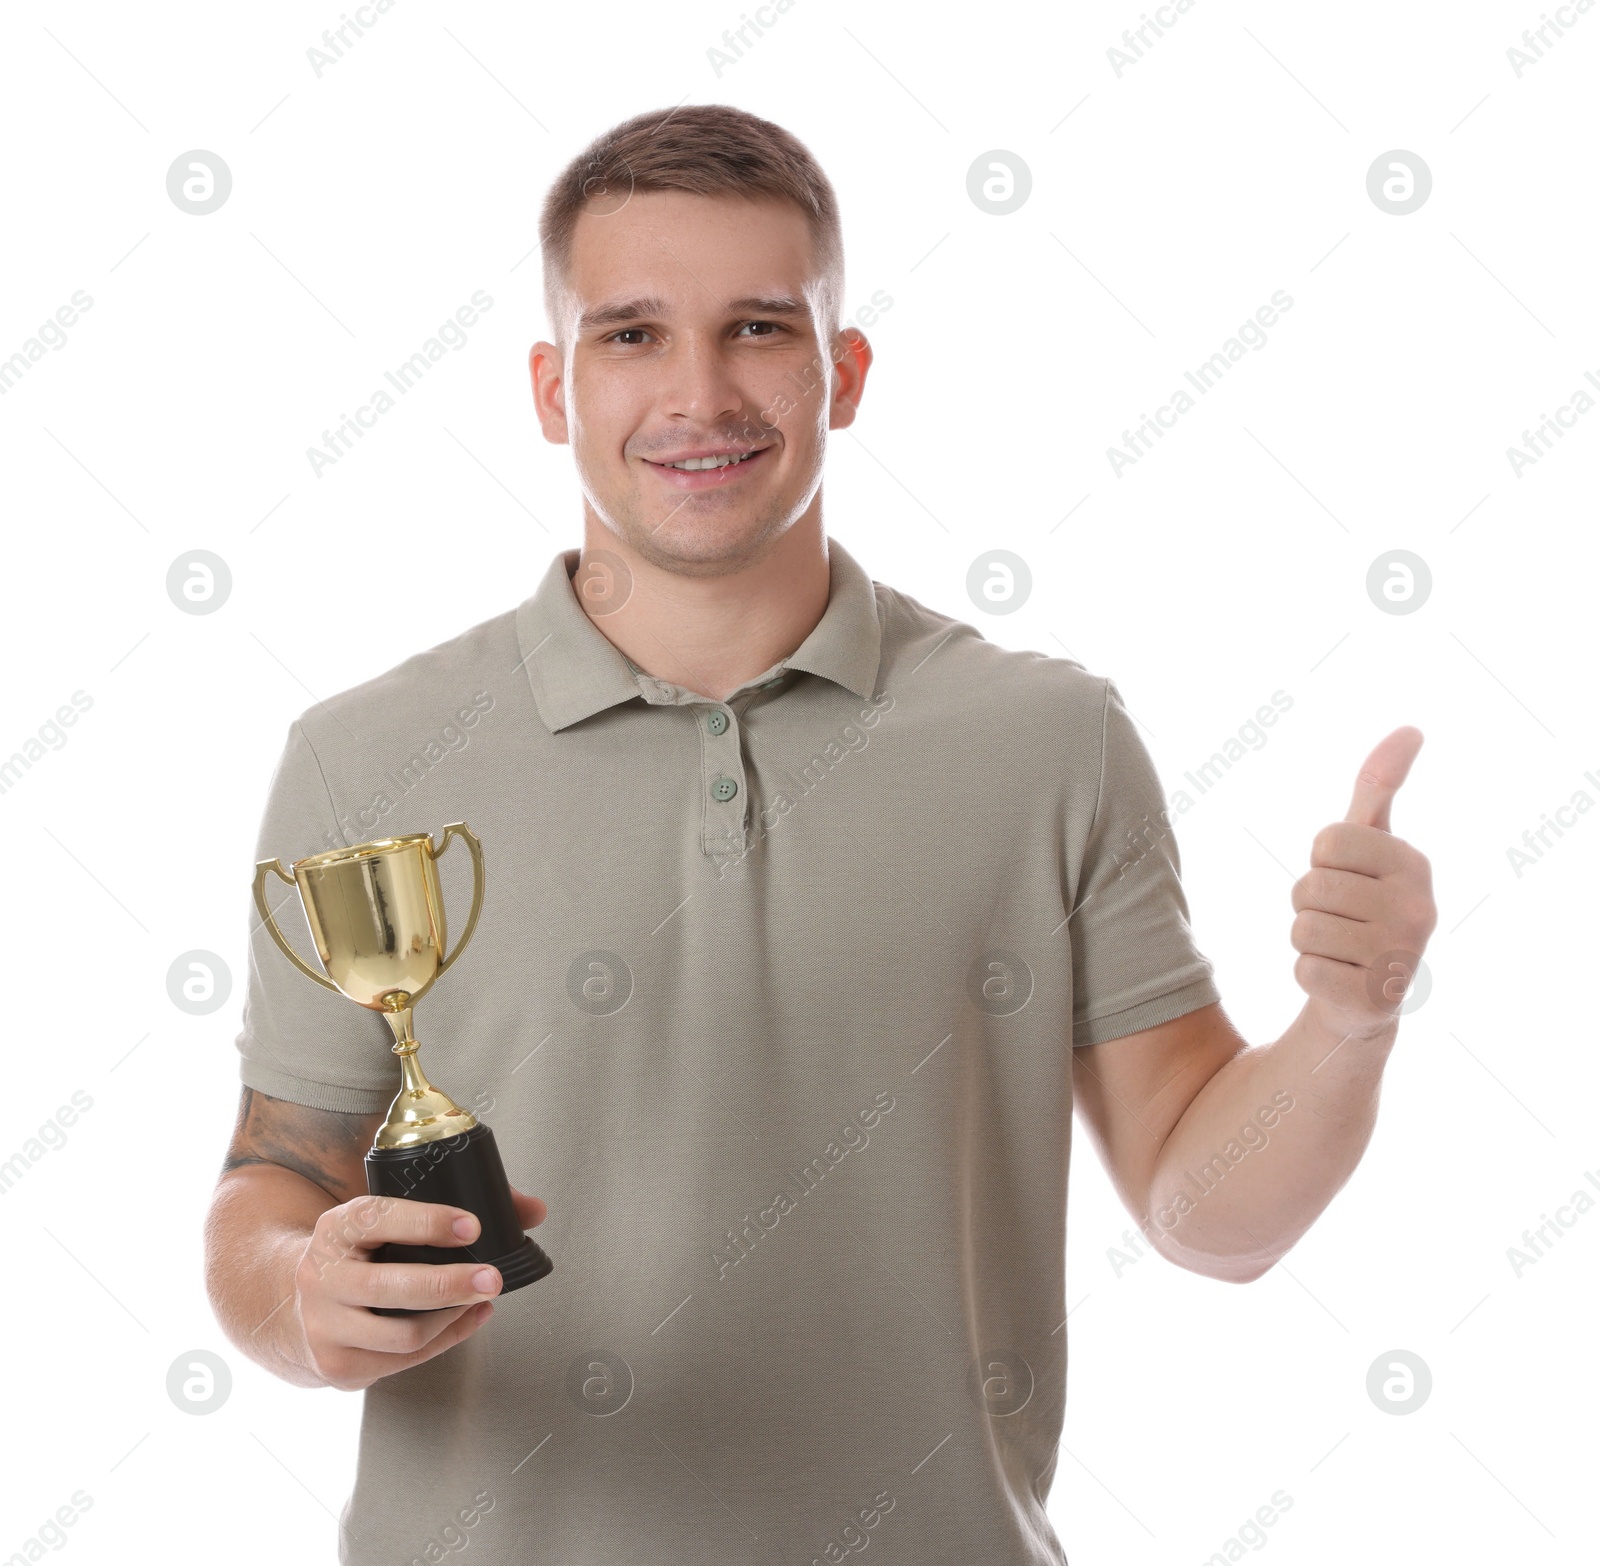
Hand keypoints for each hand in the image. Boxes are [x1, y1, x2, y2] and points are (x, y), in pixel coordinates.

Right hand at [291, 1186, 547, 1390]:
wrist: (296, 1302)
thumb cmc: (361, 1252)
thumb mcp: (388, 1218)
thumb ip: (459, 1208)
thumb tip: (533, 1210)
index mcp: (337, 1228)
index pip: (379, 1219)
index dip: (428, 1222)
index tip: (472, 1226)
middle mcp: (323, 1277)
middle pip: (390, 1286)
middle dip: (450, 1283)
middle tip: (492, 1277)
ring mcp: (326, 1326)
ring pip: (403, 1333)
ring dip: (452, 1317)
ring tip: (482, 1296)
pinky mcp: (338, 1366)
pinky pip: (404, 1361)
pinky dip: (446, 1340)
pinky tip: (468, 1318)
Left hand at [1290, 726, 1436, 1039]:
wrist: (1368, 992)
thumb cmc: (1363, 903)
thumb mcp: (1371, 843)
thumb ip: (1379, 786)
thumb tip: (1411, 729)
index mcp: (1414, 864)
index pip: (1328, 841)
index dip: (1322, 861)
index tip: (1346, 878)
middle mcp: (1418, 908)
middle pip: (1310, 885)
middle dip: (1309, 901)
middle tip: (1339, 919)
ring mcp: (1401, 956)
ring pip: (1302, 927)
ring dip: (1306, 938)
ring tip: (1340, 947)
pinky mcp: (1376, 998)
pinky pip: (1303, 969)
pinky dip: (1309, 973)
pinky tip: (1340, 978)